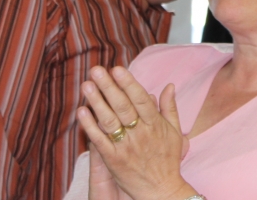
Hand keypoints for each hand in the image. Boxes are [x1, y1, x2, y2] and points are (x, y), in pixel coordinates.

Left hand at [77, 66, 196, 199]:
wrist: (161, 191)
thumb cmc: (168, 160)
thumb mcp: (175, 132)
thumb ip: (170, 108)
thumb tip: (169, 86)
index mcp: (155, 125)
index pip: (141, 99)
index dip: (129, 83)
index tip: (118, 69)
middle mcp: (140, 134)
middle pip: (123, 106)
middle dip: (109, 87)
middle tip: (97, 70)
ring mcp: (126, 147)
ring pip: (109, 121)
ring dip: (96, 102)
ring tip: (86, 85)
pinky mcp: (113, 160)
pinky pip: (99, 140)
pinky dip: (90, 126)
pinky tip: (82, 111)